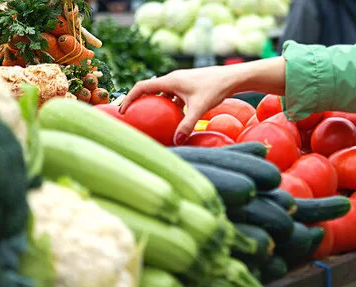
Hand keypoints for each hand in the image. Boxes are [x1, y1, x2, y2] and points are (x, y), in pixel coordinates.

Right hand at [119, 57, 285, 145]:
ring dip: (155, 104)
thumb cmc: (216, 89)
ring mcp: (181, 82)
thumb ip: (187, 124)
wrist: (232, 78)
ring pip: (162, 93)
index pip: (142, 87)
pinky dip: (169, 106)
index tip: (123, 111)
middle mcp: (173, 79)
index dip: (130, 98)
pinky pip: (173, 97)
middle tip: (132, 117)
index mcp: (170, 80)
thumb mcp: (199, 108)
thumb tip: (176, 141)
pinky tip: (173, 120)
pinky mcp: (189, 86)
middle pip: (150, 90)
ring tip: (150, 120)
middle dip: (139, 102)